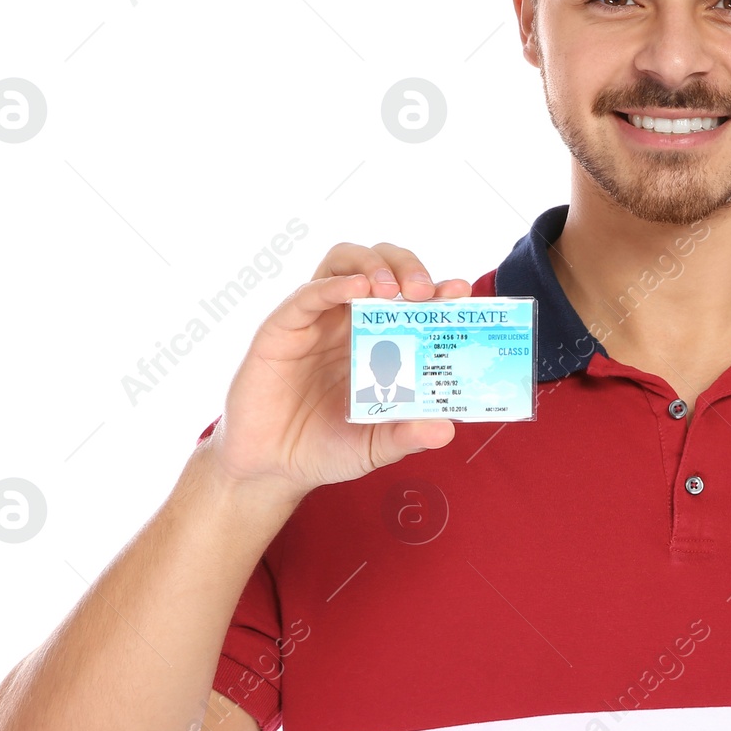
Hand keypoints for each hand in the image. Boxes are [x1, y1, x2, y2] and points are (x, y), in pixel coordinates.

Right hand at [200, 241, 470, 494]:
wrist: (270, 468)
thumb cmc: (326, 448)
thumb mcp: (375, 447)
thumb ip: (407, 435)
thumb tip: (446, 430)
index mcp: (381, 341)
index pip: (414, 298)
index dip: (439, 289)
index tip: (460, 292)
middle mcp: (351, 321)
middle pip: (382, 265)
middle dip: (408, 266)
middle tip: (426, 291)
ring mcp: (318, 319)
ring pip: (345, 262)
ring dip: (374, 265)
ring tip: (394, 290)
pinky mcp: (283, 327)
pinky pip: (309, 294)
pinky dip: (336, 285)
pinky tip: (357, 291)